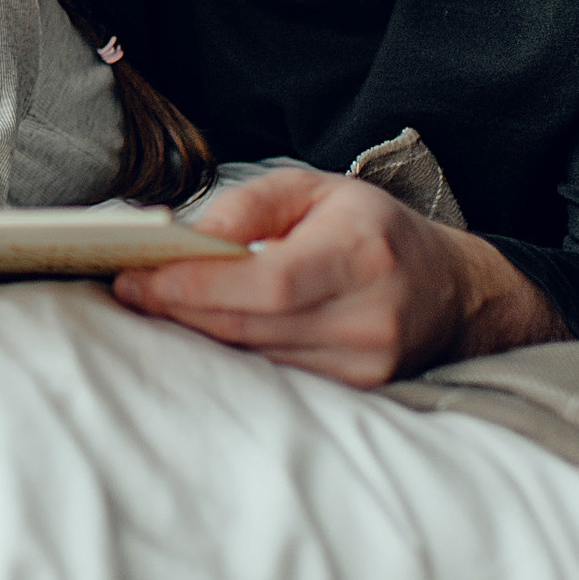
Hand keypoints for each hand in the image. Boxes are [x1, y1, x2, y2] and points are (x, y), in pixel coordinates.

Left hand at [110, 170, 566, 386]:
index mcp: (361, 253)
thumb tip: (192, 235)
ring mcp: (367, 363)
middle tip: (127, 290)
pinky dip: (234, 352)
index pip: (268, 283)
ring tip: (153, 305)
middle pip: (253, 326)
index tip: (138, 277)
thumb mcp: (316, 189)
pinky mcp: (359, 390)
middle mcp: (369, 316)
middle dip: (181, 309)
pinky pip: (277, 374)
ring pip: (258, 356)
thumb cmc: (371, 228)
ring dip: (199, 334)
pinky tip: (203, 329)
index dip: (198, 286)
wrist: (451, 289)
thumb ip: (252, 203)